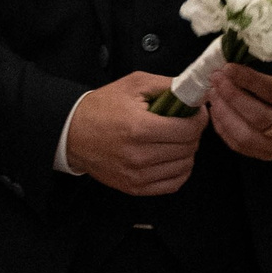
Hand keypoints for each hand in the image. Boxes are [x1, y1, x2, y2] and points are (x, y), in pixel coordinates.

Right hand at [66, 74, 205, 196]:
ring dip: (187, 151)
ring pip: (184, 167)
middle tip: (185, 123)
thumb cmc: (102, 107)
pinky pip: (173, 184)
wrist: (72, 132)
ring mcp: (137, 175)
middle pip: (188, 148)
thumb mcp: (134, 84)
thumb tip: (194, 93)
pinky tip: (172, 157)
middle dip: (193, 133)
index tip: (196, 112)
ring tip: (177, 139)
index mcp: (139, 127)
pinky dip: (179, 171)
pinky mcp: (134, 188)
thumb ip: (167, 85)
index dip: (199, 119)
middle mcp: (139, 155)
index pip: (188, 130)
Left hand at [208, 62, 271, 162]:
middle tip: (216, 78)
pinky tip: (216, 109)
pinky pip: (239, 146)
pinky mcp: (266, 156)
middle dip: (232, 97)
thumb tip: (248, 50)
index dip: (250, 80)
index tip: (228, 67)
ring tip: (213, 92)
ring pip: (245, 136)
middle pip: (258, 118)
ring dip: (224, 113)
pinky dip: (223, 127)